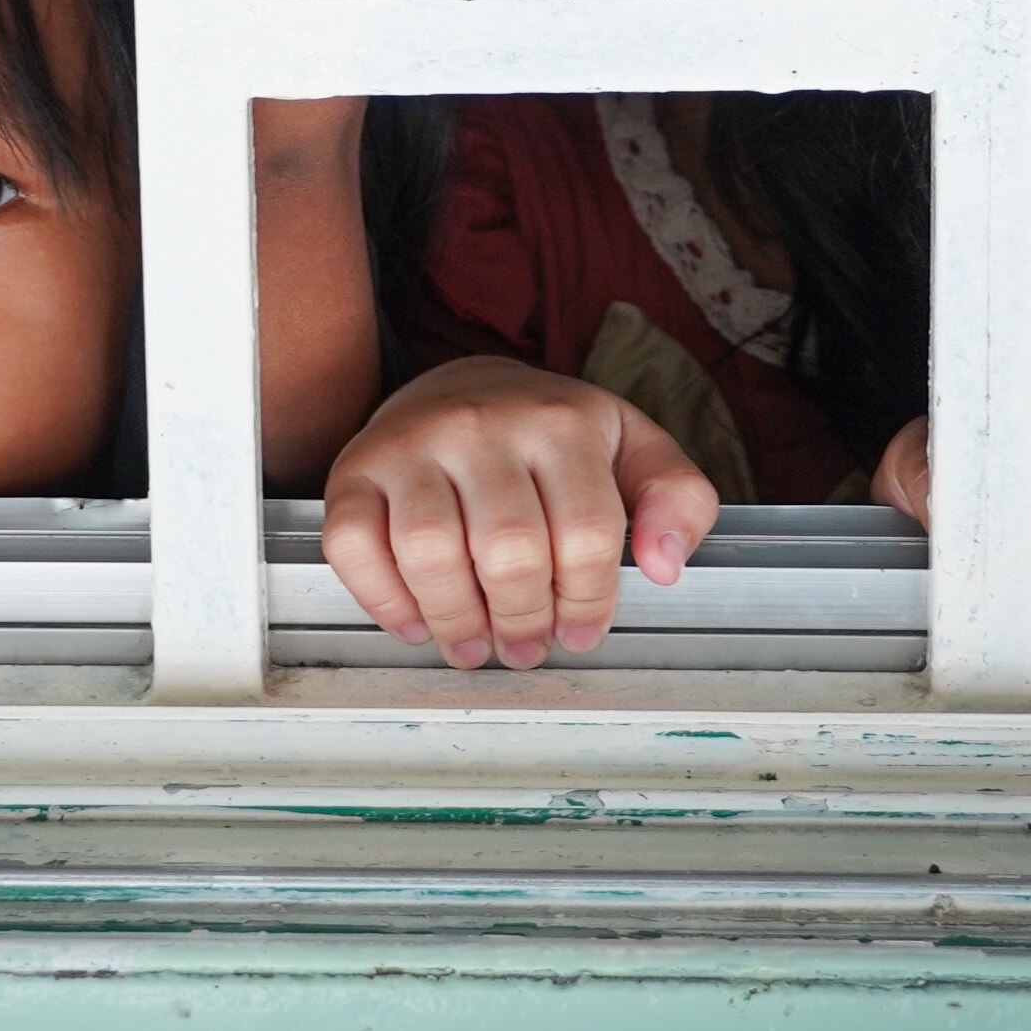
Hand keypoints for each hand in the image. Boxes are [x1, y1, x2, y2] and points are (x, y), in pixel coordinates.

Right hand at [322, 356, 716, 670]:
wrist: (460, 384)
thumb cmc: (550, 434)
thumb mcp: (631, 446)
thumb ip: (677, 497)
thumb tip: (664, 564)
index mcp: (561, 419)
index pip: (587, 533)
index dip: (589, 602)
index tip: (580, 633)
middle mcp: (482, 424)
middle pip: (509, 550)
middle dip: (523, 619)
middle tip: (525, 646)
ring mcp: (412, 443)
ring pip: (429, 552)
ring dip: (456, 621)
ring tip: (473, 645)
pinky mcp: (355, 467)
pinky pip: (354, 544)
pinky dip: (382, 600)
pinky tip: (415, 621)